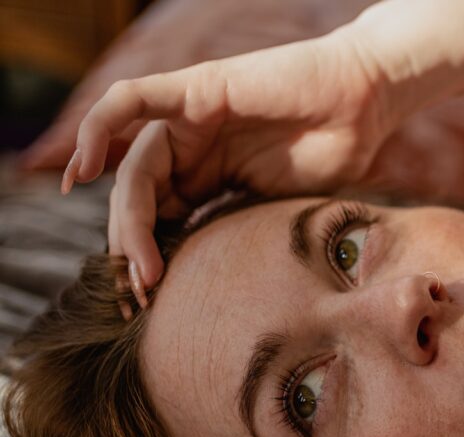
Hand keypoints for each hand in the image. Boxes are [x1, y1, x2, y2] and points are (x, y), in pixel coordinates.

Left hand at [64, 28, 393, 291]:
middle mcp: (193, 151)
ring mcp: (190, 120)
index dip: (146, 261)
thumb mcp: (283, 216)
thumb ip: (244, 240)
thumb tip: (235, 307)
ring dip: (125, 220)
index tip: (148, 306)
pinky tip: (82, 169)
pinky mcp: (195, 89)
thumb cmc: (341, 156)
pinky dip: (95, 129)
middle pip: (139, 201)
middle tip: (140, 295)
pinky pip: (129, 101)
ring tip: (137, 265)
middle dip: (133, 251)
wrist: (367, 105)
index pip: (158, 221)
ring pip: (132, 169)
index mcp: (210, 180)